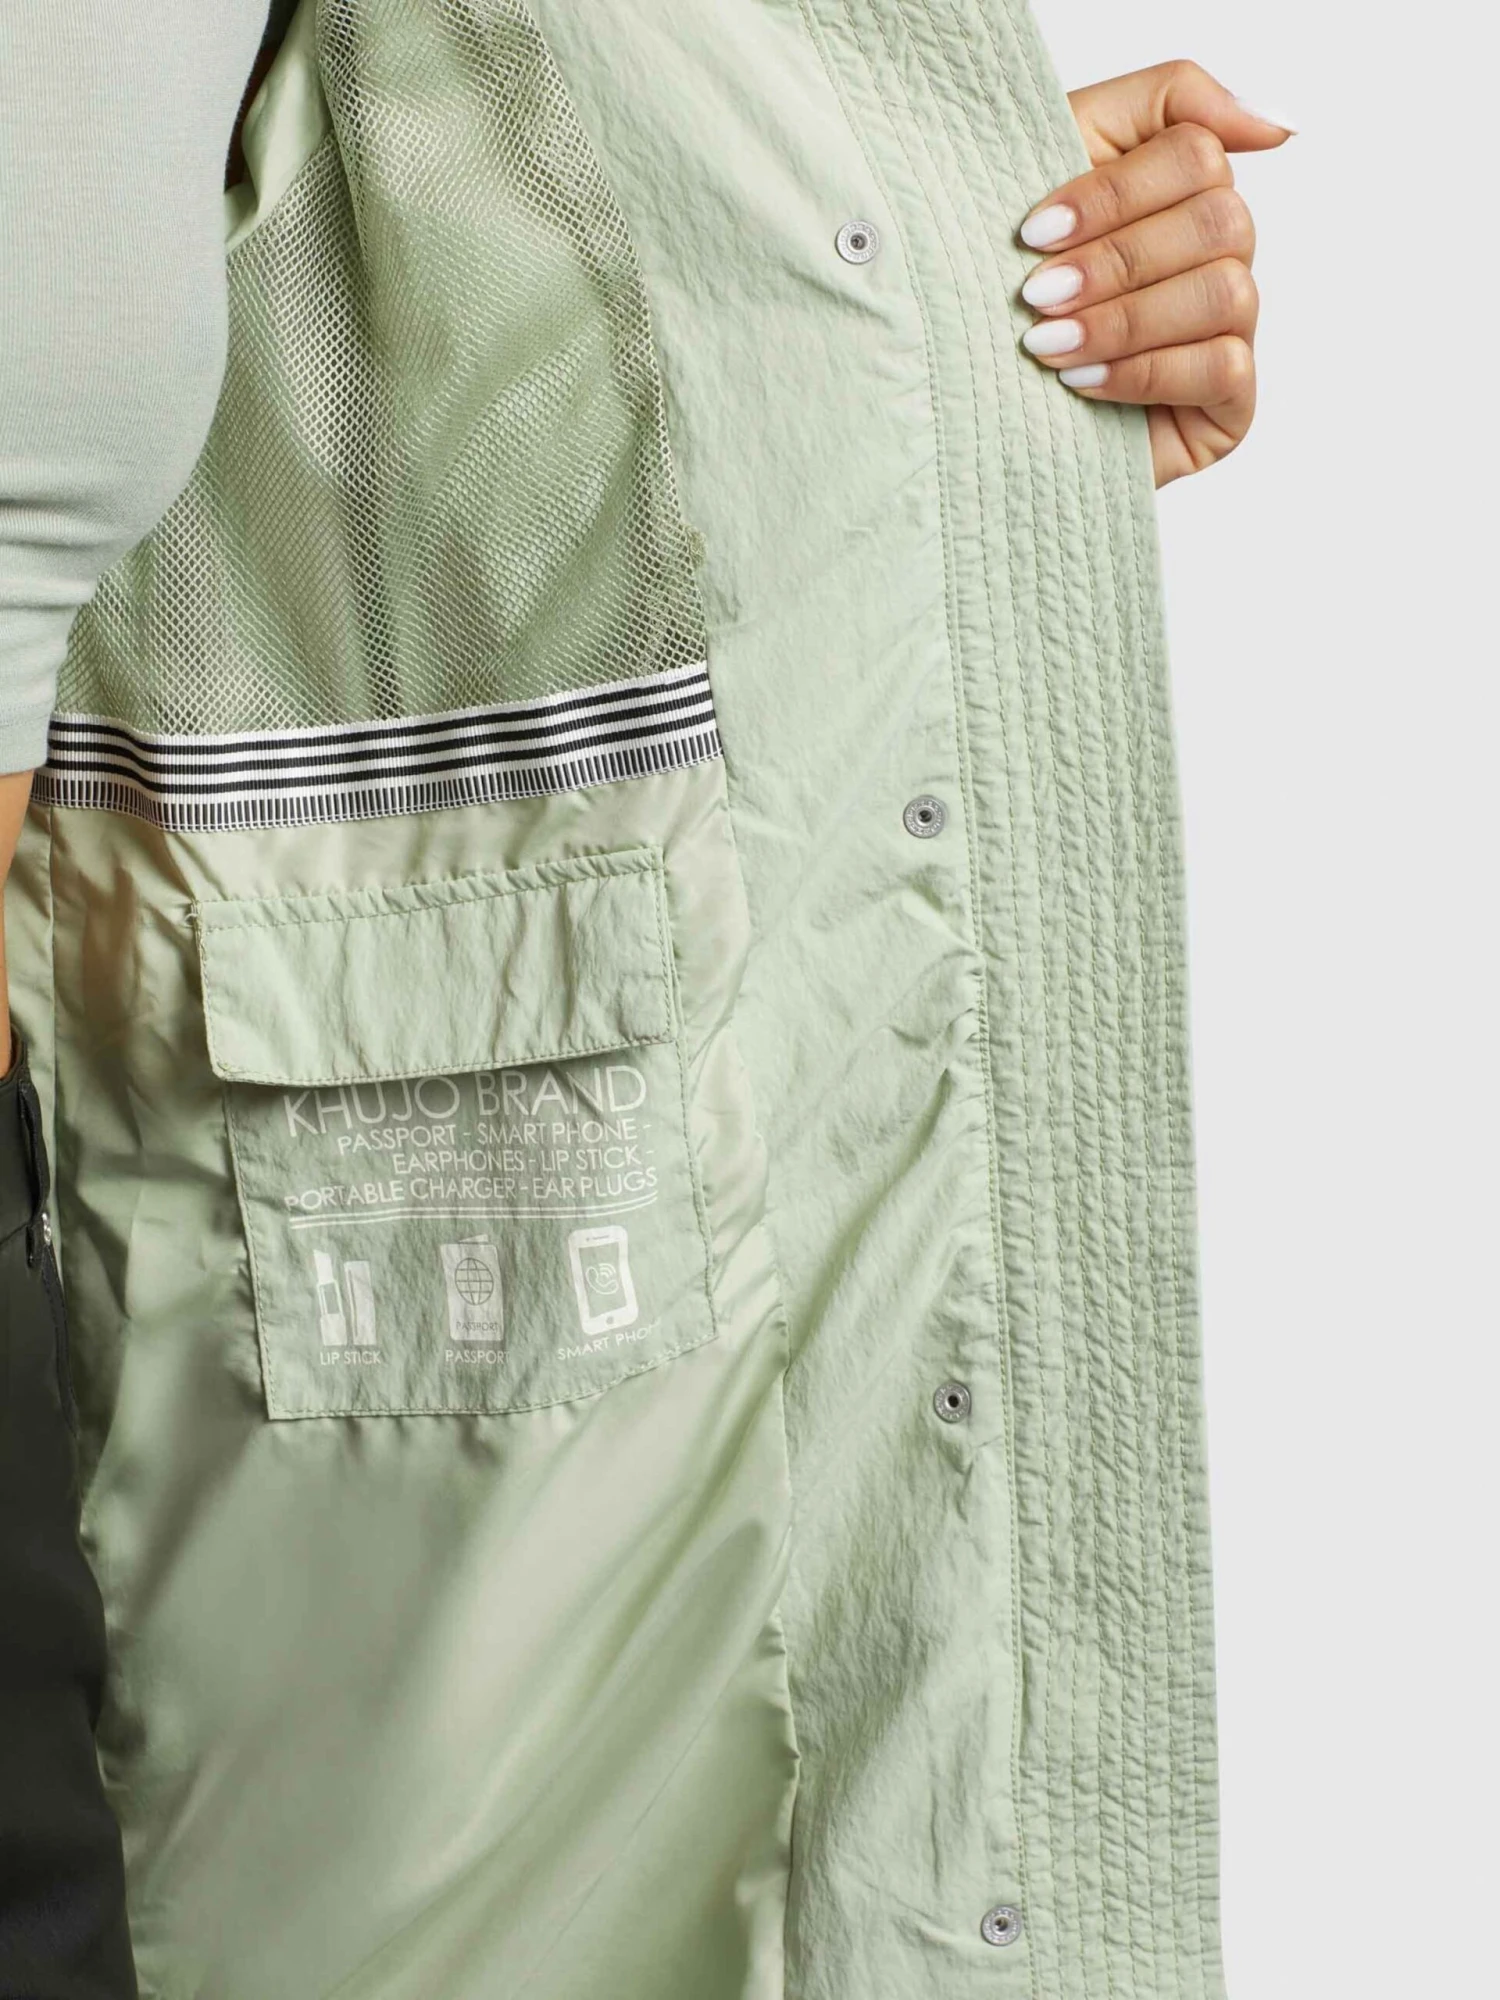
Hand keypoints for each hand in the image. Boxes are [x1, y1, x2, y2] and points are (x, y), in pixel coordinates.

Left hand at [1018, 61, 1292, 486]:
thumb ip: (1169, 99)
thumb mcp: (1057, 157)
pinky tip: (1083, 382)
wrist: (960, 389)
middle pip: (1220, 220)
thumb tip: (1276, 126)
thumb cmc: (996, 278)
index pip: (1198, 152)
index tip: (1033, 232)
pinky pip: (1223, 369)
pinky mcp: (1228, 406)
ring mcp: (1229, 330)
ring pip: (1224, 292)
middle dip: (1117, 261)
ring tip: (1047, 345)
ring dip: (1127, 319)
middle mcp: (1216, 255)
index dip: (1114, 192)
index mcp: (1180, 189)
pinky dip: (1145, 372)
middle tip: (1036, 295)